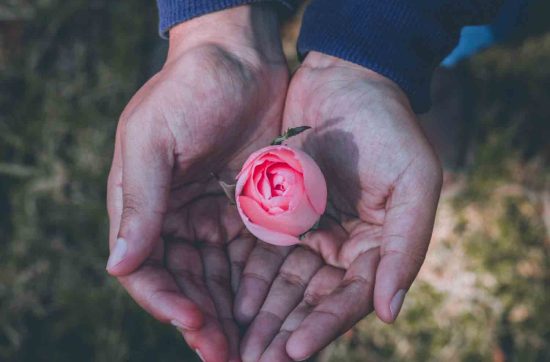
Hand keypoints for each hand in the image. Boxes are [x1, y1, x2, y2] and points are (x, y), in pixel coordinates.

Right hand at [106, 5, 287, 360]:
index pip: (147, 269)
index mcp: (143, 205)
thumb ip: (139, 202)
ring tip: (254, 349)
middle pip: (185, 284)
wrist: (239, 57)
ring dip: (231, 315)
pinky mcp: (248, 210)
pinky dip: (255, 286)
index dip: (167, 300)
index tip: (196, 322)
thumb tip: (118, 266)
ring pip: (218, 279)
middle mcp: (176, 218)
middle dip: (204, 321)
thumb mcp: (154, 140)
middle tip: (230, 357)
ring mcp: (212, 216)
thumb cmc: (188, 90)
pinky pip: (248, 257)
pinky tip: (271, 311)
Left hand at [236, 51, 442, 360]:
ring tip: (232, 345)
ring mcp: (308, 232)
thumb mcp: (414, 182)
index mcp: (378, 247)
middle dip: (282, 334)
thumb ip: (407, 247)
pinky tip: (225, 303)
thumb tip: (389, 313)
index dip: (323, 327)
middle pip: (310, 302)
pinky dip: (244, 281)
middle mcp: (342, 247)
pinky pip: (258, 254)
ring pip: (281, 286)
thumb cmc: (388, 127)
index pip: (349, 299)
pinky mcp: (277, 213)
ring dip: (259, 317)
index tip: (291, 352)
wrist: (345, 79)